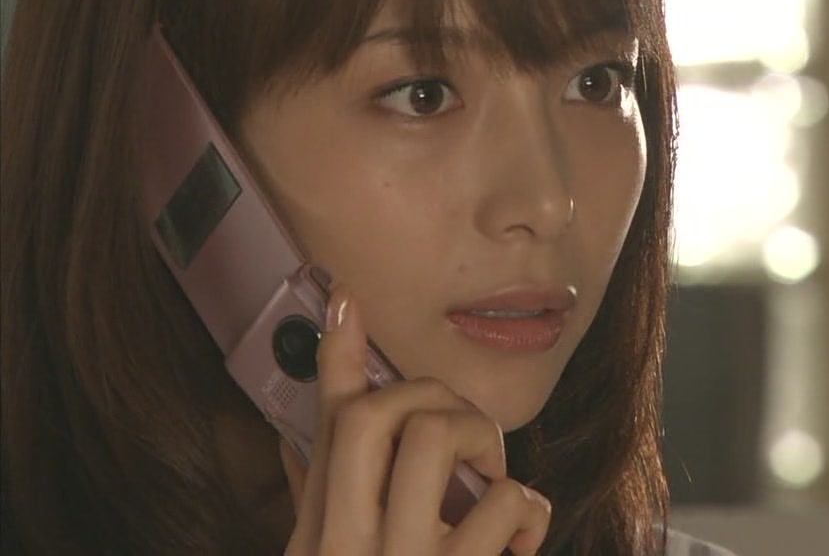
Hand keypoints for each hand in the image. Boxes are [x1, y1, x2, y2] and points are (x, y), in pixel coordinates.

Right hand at [279, 287, 551, 554]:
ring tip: (492, 478)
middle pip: (371, 415)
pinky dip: (528, 508)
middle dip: (430, 395)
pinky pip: (503, 500)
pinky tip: (521, 536)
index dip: (337, 357)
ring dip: (480, 437)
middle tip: (465, 428)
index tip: (348, 298)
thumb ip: (320, 504)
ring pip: (434, 436)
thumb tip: (298, 439)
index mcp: (315, 537)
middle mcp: (346, 547)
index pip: (323, 429)